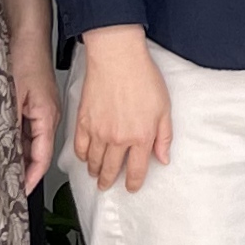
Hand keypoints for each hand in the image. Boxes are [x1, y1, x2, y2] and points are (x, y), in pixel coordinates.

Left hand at [9, 29, 59, 195]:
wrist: (29, 35)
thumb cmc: (26, 58)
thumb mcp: (11, 94)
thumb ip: (8, 123)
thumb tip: (2, 149)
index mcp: (48, 117)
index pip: (42, 157)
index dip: (32, 177)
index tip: (21, 191)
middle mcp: (49, 116)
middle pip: (38, 152)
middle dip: (24, 170)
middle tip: (8, 186)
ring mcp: (43, 110)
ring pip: (31, 141)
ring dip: (19, 155)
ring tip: (3, 170)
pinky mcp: (36, 104)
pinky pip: (28, 129)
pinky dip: (17, 140)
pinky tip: (3, 144)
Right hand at [72, 26, 171, 192]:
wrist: (117, 57)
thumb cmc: (142, 77)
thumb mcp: (164, 108)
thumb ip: (164, 137)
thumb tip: (163, 158)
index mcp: (140, 137)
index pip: (137, 171)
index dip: (134, 183)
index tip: (132, 187)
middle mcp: (118, 139)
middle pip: (111, 170)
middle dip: (110, 181)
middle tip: (108, 185)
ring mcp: (98, 132)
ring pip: (94, 162)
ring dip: (95, 171)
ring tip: (96, 174)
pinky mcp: (83, 121)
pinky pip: (79, 147)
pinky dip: (82, 156)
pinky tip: (85, 157)